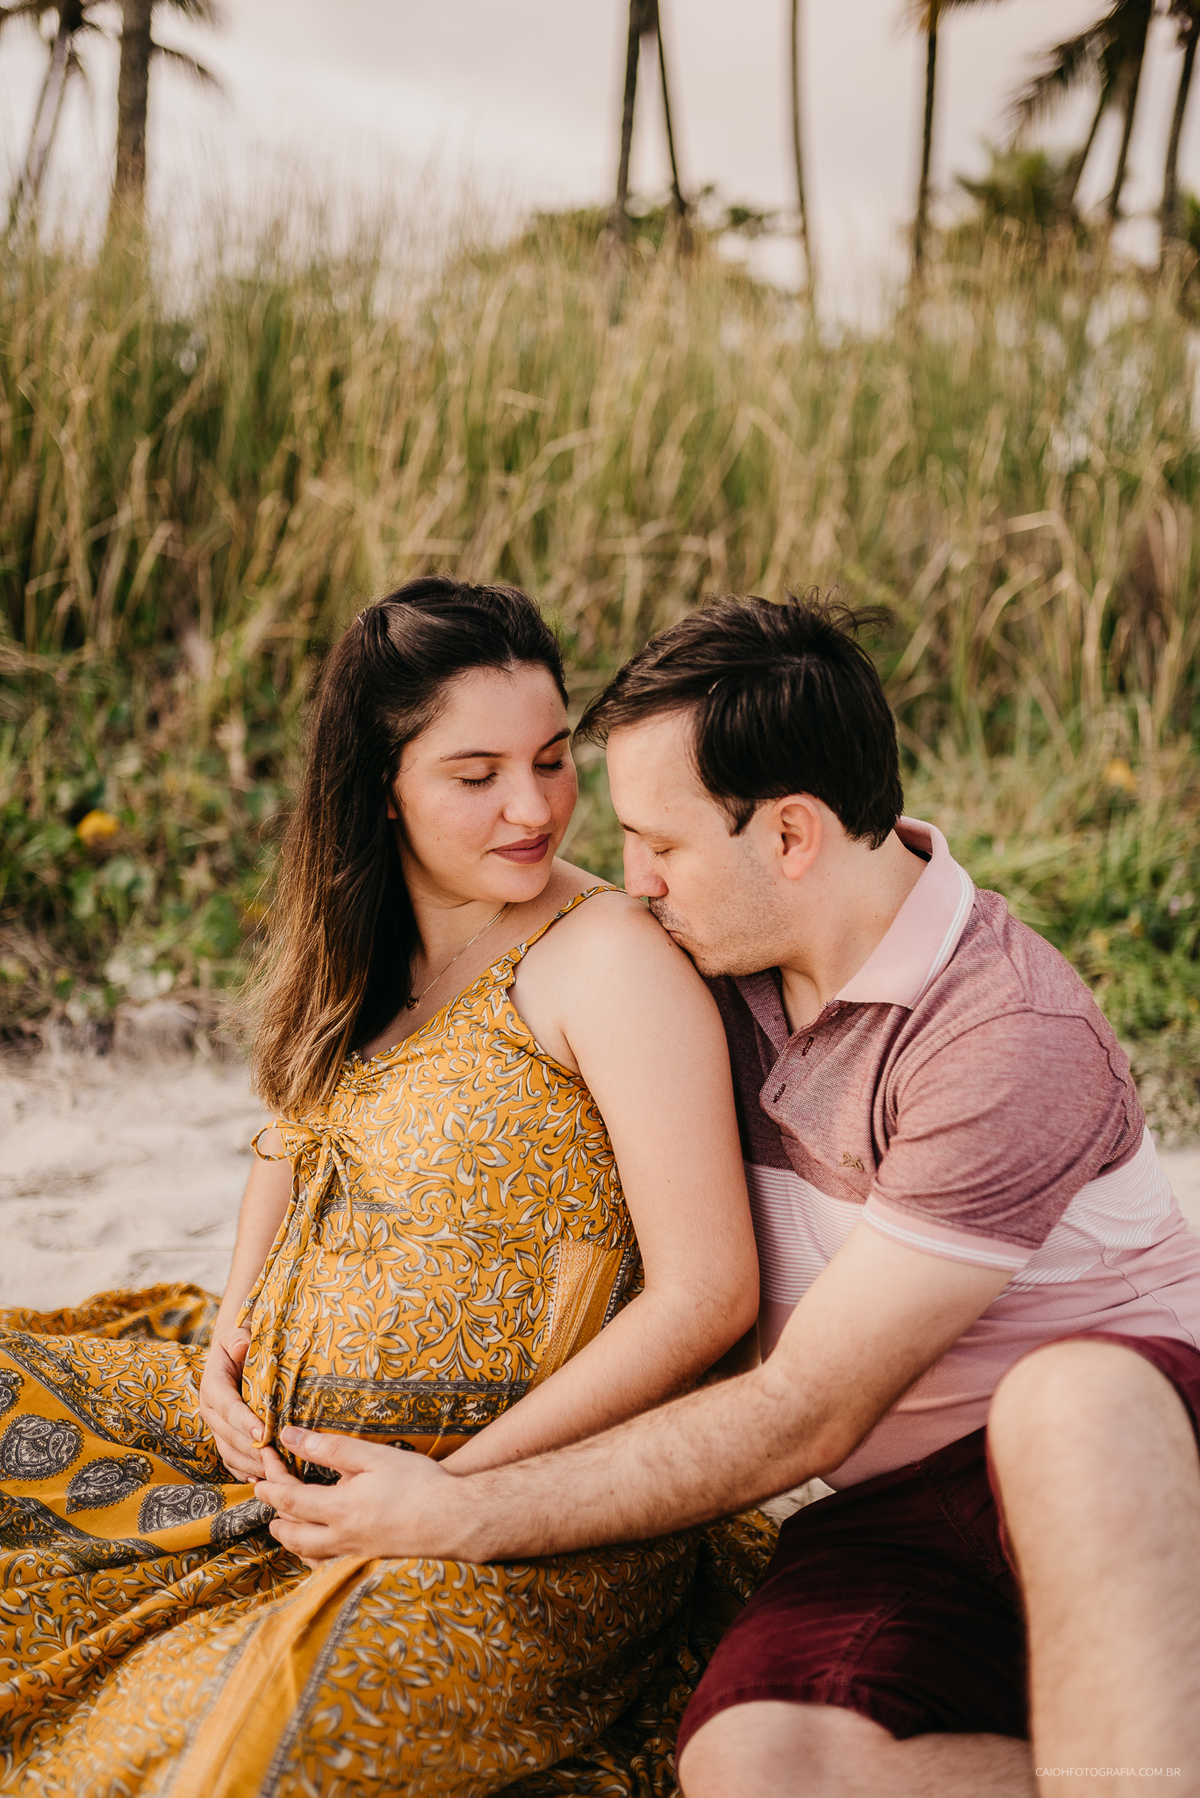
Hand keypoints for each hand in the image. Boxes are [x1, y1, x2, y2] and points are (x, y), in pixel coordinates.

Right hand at [199, 1329, 265, 1481]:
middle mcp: (210, 1410)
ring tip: (276, 1472)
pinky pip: (231, 1460)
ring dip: (251, 1464)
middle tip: (278, 1459)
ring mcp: (216, 1427)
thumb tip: (242, 1346)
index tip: (263, 1433)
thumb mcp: (238, 1334)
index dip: (244, 1421)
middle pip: (230, 1436)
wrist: (235, 1350)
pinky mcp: (224, 1437)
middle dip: (252, 1449)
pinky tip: (262, 1480)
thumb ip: (238, 1339)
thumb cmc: (242, 1341)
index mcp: (213, 1386)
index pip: (228, 1408)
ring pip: (230, 1452)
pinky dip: (245, 1471)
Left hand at [255, 1426, 457, 1561]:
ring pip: (308, 1554)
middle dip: (275, 1517)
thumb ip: (329, 1448)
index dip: (271, 1485)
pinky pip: (329, 1564)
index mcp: (338, 1509)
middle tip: (266, 1498)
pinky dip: (313, 1556)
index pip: (290, 1500)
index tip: (260, 1472)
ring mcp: (355, 1553)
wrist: (454, 1520)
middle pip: (293, 1534)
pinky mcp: (370, 1560)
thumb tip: (291, 1437)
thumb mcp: (372, 1456)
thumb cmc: (417, 1483)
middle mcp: (340, 1538)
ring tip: (285, 1524)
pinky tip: (320, 1546)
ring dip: (291, 1538)